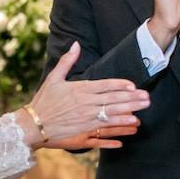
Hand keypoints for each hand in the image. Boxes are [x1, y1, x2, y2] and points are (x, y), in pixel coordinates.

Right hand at [20, 41, 149, 148]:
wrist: (32, 124)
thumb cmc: (43, 100)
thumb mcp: (53, 78)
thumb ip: (67, 61)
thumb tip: (75, 44)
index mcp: (79, 90)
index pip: (104, 86)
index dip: (120, 85)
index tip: (133, 85)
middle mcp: (85, 105)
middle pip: (112, 101)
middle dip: (131, 99)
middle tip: (146, 98)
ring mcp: (85, 120)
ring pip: (111, 117)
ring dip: (128, 115)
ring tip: (141, 113)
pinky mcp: (83, 133)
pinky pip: (102, 134)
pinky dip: (115, 134)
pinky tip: (127, 133)